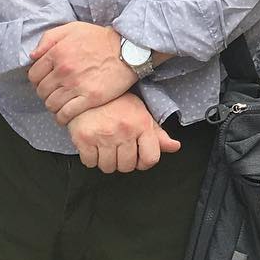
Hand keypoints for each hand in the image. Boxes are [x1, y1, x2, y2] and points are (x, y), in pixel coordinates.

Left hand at [29, 22, 135, 124]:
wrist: (129, 50)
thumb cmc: (100, 39)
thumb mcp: (73, 28)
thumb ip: (49, 38)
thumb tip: (32, 56)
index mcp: (58, 52)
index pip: (34, 75)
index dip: (38, 79)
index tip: (47, 80)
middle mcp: (64, 69)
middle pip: (41, 91)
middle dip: (46, 92)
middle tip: (55, 91)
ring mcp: (76, 85)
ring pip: (51, 104)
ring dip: (53, 106)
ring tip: (61, 102)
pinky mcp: (89, 98)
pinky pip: (65, 115)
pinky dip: (62, 118)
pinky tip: (66, 114)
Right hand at [67, 94, 181, 173]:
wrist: (90, 91)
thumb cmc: (118, 103)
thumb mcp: (142, 114)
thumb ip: (158, 135)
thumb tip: (176, 147)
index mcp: (142, 124)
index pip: (150, 159)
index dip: (144, 161)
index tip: (137, 156)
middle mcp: (124, 131)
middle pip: (127, 167)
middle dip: (123, 161)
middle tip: (119, 148)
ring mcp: (103, 136)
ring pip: (108, 167)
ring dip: (107, 161)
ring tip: (106, 146)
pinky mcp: (84, 139)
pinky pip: (90, 163)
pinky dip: (91, 158)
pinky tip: (94, 144)